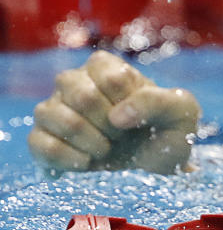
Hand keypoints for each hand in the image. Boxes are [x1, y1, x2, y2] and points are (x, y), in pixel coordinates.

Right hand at [28, 51, 199, 173]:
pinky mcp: (44, 136)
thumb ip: (156, 102)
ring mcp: (55, 108)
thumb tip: (118, 116)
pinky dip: (62, 158)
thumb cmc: (168, 127)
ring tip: (105, 150)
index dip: (129, 105)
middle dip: (108, 124)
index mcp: (106, 66)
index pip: (111, 78)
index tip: (140, 119)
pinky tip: (84, 163)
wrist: (157, 157)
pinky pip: (36, 142)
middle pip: (80, 94)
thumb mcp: (180, 110)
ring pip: (49, 114)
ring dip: (86, 140)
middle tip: (122, 136)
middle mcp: (74, 81)